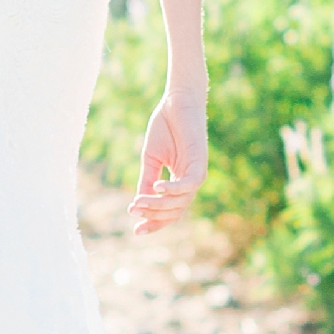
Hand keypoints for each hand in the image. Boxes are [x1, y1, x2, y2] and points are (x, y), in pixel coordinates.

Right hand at [130, 90, 205, 235]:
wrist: (176, 102)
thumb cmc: (165, 127)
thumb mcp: (151, 159)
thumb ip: (147, 181)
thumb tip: (138, 205)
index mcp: (180, 182)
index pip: (170, 211)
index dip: (154, 223)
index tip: (135, 231)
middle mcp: (191, 181)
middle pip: (175, 211)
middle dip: (153, 215)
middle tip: (133, 211)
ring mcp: (197, 174)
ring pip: (180, 202)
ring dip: (158, 204)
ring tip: (139, 201)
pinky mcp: (200, 164)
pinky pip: (188, 185)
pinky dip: (172, 189)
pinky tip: (157, 186)